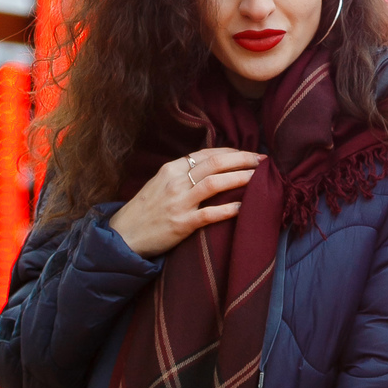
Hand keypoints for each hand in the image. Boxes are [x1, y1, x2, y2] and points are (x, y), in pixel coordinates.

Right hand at [109, 148, 261, 256]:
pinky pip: (210, 214)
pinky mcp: (181, 224)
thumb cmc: (146, 209)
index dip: (232, 152)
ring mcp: (179, 202)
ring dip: (241, 178)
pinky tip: (244, 207)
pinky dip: (229, 209)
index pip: (207, 154)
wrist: (123, 235)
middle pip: (215, 163)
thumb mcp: (161, 183)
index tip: (250, 153)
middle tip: (264, 161)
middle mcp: (176, 181)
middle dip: (243, 160)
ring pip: (216, 183)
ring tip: (260, 178)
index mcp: (171, 169)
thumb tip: (214, 166)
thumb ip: (183, 174)